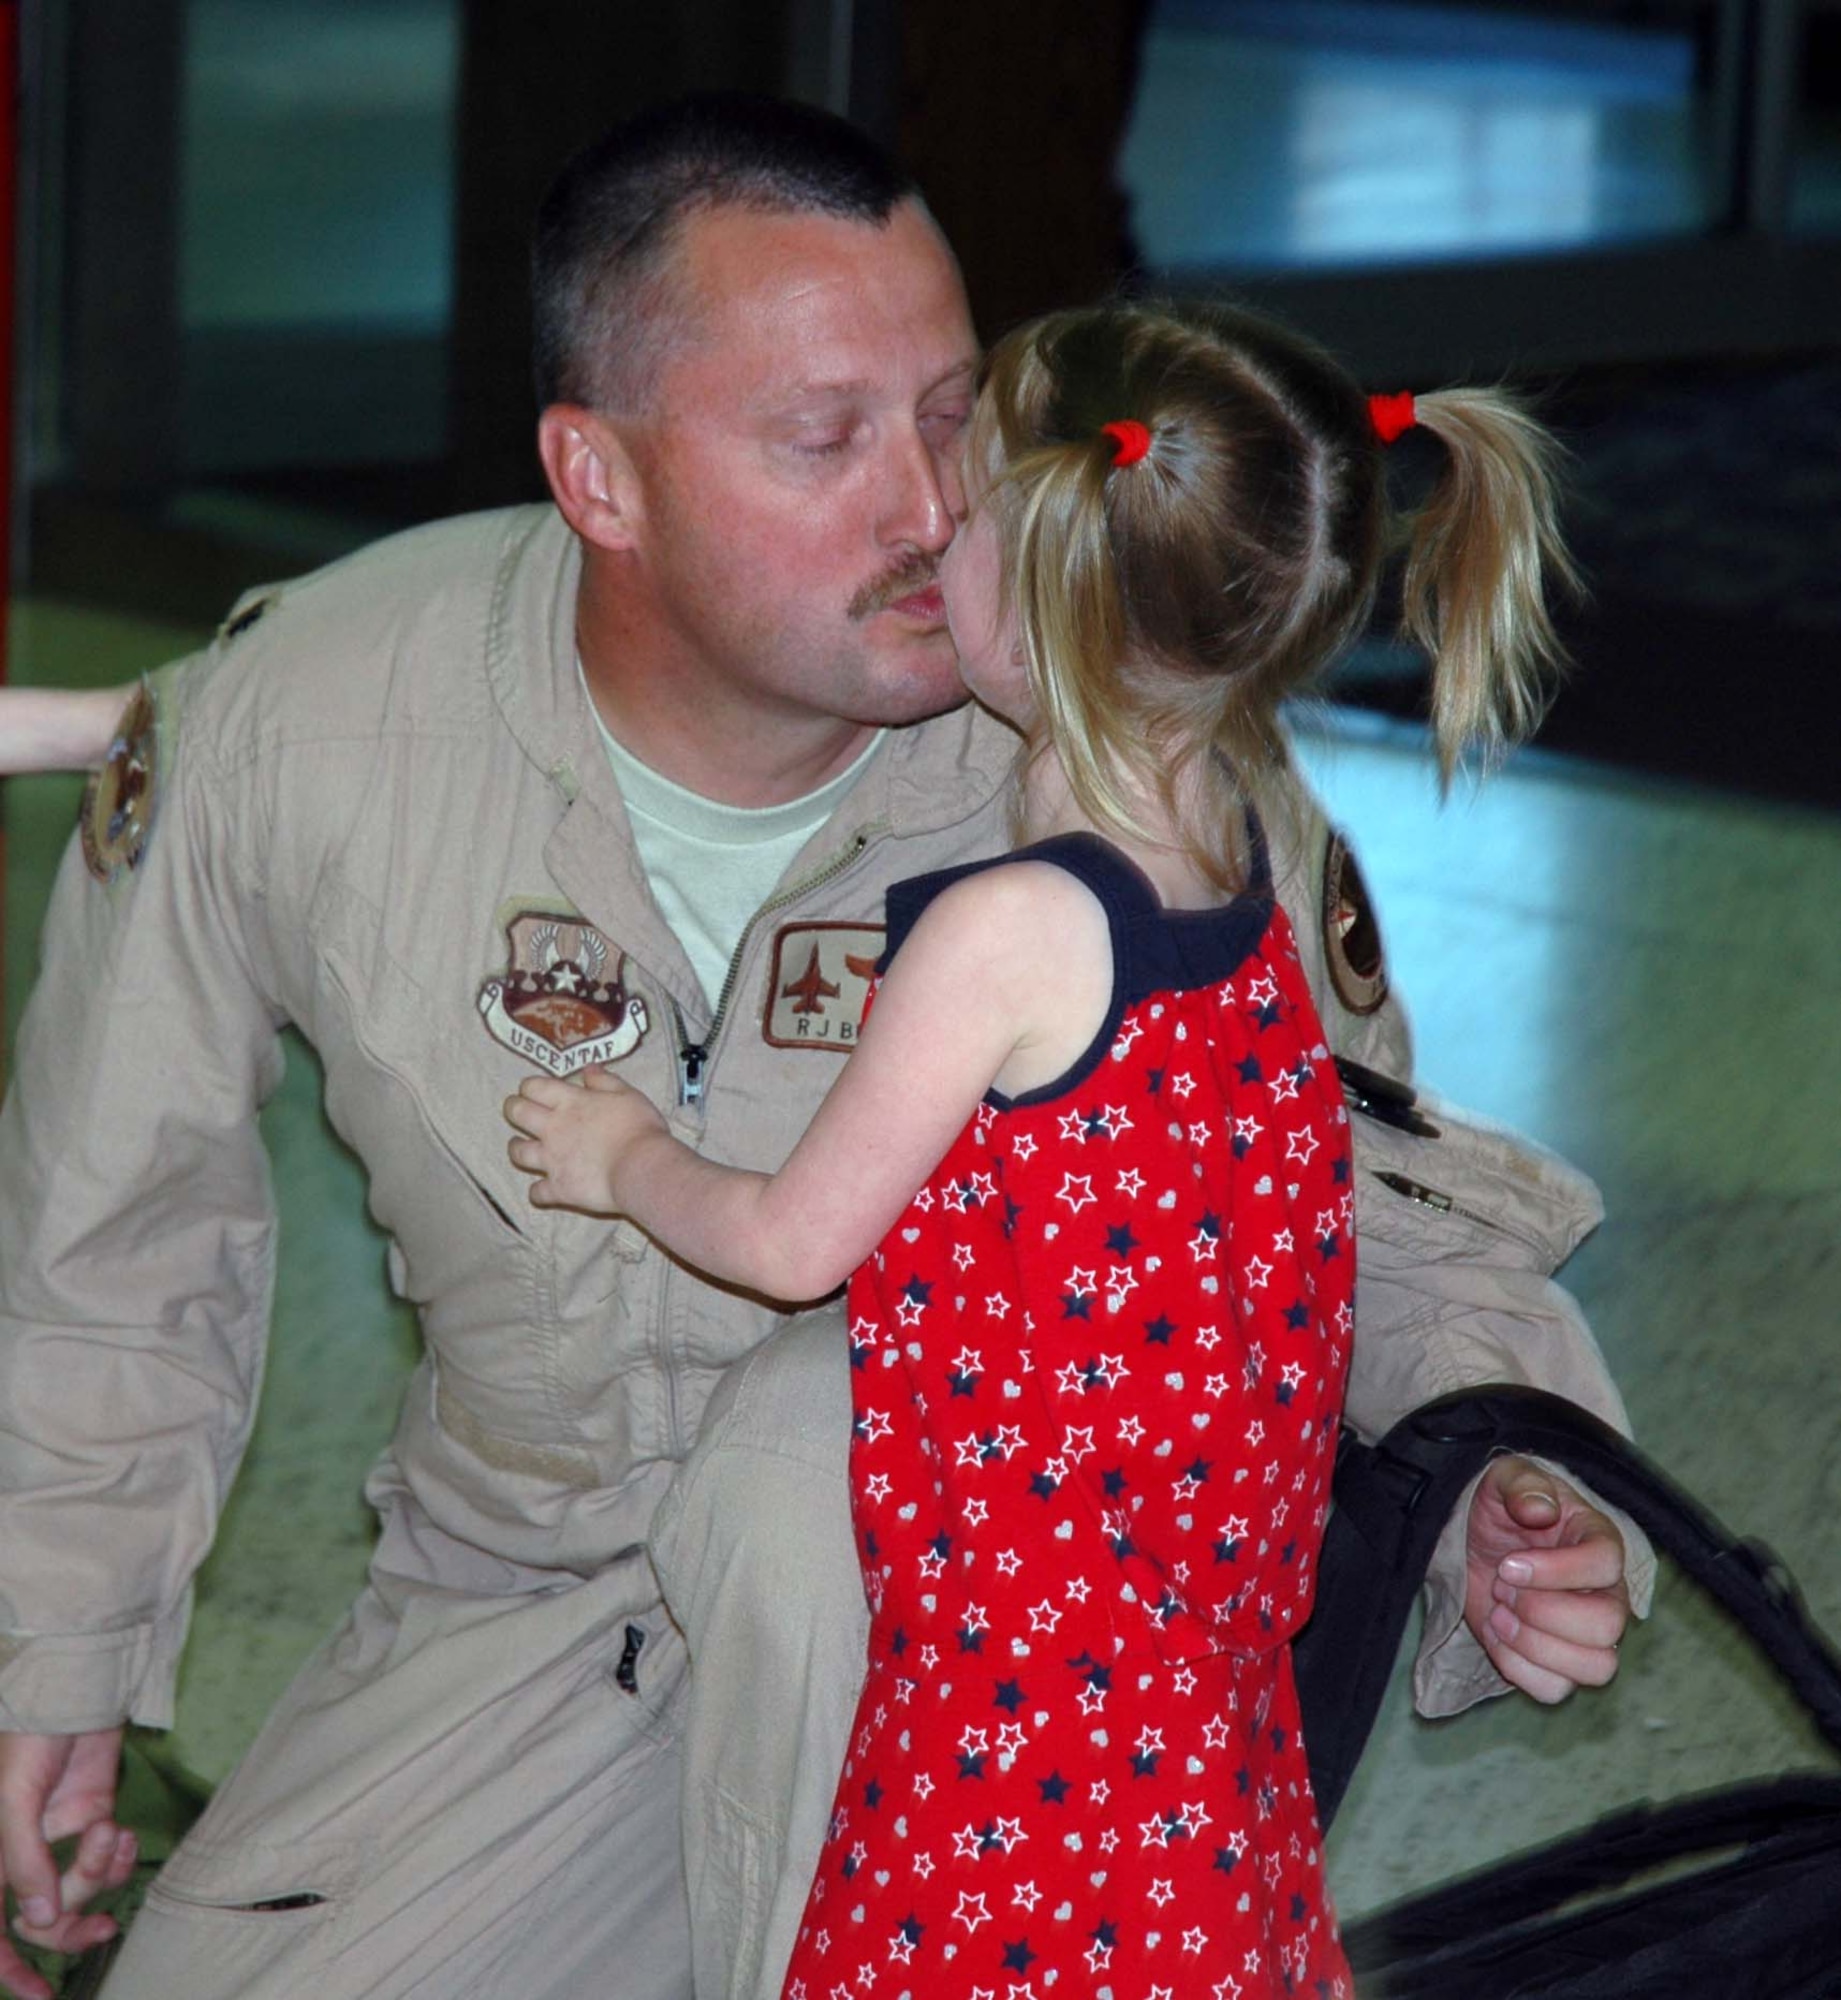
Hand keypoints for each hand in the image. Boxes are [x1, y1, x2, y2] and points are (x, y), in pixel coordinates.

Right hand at [0, 1729, 135, 1999]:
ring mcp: (58, 1841)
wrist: (77, 1692)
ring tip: (111, 1835)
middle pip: (43, 1922)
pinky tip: (122, 1831)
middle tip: (102, 1932)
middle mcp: (22, 1857)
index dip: (7, 1968)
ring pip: (80, 1890)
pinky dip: (118, 1855)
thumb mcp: (15, 1802)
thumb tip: (38, 1921)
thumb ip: (24, 1861)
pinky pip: (107, 1859)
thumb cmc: (30, 1741)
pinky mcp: (92, 1818)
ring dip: (100, 1874)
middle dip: (72, 1931)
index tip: (36, 1997)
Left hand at [504, 1066, 665, 1215]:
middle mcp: (553, 1128)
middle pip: (518, 1113)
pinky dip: (538, 1192)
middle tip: (517, 1110)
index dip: (529, 1086)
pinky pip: (537, 1192)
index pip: (535, 1087)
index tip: (532, 1089)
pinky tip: (542, 1191)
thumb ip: (605, 1081)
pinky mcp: (559, 1188)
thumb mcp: (628, 1095)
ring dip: (516, 1148)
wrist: (640, 1168)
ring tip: (519, 1147)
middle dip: (513, 1109)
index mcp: (570, 1102)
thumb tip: (588, 1068)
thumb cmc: (639, 1128)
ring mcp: (552, 1160)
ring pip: (518, 1152)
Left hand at [1463, 1456, 1629, 1703]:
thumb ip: (1523, 1485)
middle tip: (1501, 1586)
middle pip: (1608, 1626)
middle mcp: (1605, 1593)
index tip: (1508, 1565)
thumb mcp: (1504, 1478)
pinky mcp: (1556, 1664)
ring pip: (1596, 1669)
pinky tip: (1497, 1633)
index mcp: (1599, 1542)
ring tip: (1499, 1612)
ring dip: (1534, 1645)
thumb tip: (1539, 1509)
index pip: (1605, 1566)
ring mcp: (1585, 1635)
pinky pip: (1555, 1690)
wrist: (1471, 1539)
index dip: (1556, 1571)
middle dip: (1542, 1610)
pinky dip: (1518, 1668)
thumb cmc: (1499, 1506)